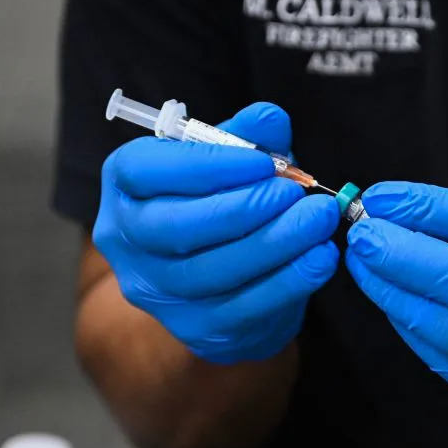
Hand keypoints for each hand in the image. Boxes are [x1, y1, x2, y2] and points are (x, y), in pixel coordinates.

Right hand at [93, 103, 339, 364]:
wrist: (229, 282)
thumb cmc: (227, 203)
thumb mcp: (237, 161)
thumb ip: (250, 137)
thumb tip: (269, 119)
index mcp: (126, 186)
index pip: (145, 172)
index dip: (207, 165)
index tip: (264, 161)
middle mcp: (126, 240)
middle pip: (177, 227)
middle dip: (246, 208)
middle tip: (298, 192)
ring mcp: (156, 291)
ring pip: (211, 271)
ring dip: (275, 243)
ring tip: (319, 219)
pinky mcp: (195, 329)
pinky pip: (242, 307)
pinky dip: (289, 281)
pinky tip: (320, 257)